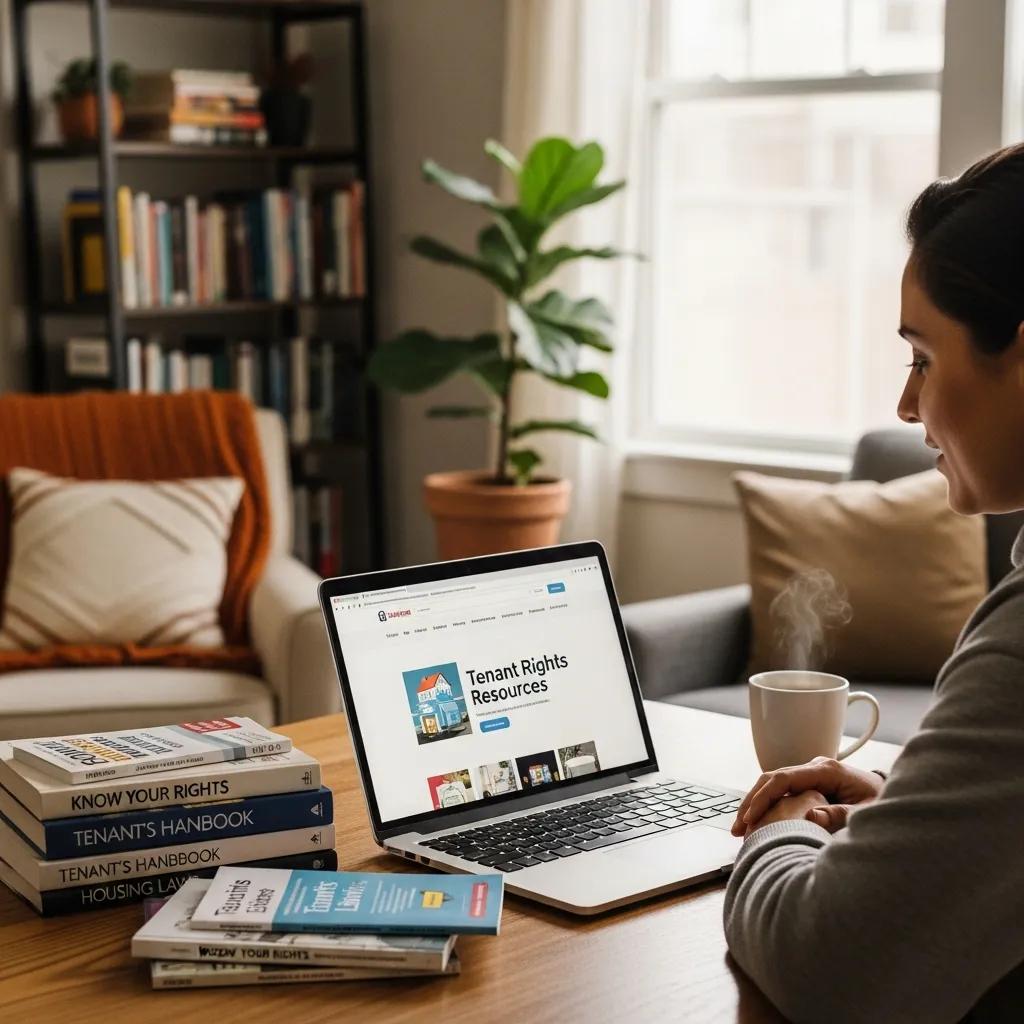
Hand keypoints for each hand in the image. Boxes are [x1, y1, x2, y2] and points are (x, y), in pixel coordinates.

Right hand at [731, 756, 884, 836]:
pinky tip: (757, 822)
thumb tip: (809, 816)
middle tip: (737, 828)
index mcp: (826, 770)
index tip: (750, 817)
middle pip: (771, 778)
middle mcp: (814, 767)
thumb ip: (841, 815)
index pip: (784, 778)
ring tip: (741, 829)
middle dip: (751, 802)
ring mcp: (810, 774)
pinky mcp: (809, 783)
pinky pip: (781, 791)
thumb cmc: (883, 803)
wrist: (892, 795)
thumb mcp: (867, 812)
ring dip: (755, 804)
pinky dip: (765, 805)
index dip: (763, 797)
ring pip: (772, 784)